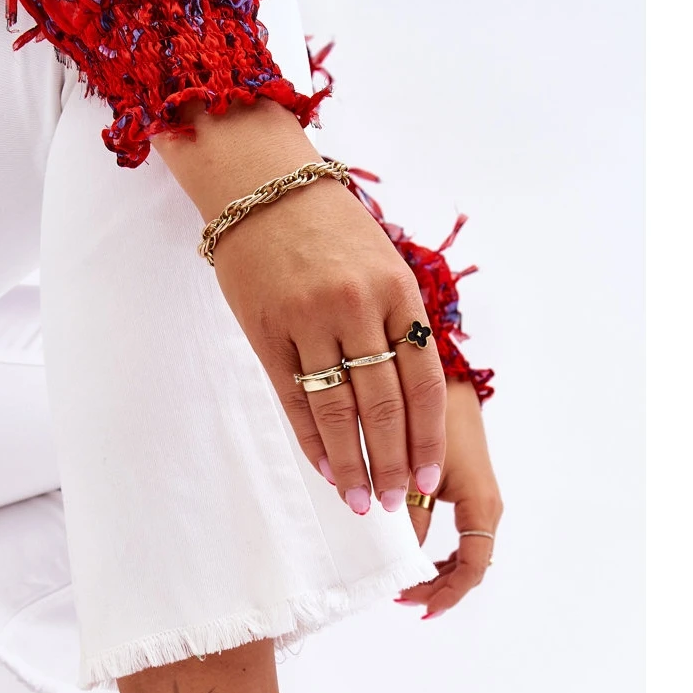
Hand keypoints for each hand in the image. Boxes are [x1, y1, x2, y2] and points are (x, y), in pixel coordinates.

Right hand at [154, 102, 447, 514]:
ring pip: (339, 409)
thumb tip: (412, 403)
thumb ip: (398, 325)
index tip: (430, 482)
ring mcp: (309, 320)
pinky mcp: (267, 333)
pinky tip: (327, 470)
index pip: (422, 381)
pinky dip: (312, 441)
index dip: (428, 438)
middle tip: (397, 505)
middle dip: (394, 462)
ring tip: (362, 501)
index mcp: (397, 290)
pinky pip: (295, 400)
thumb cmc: (328, 230)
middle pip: (384, 404)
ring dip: (353, 463)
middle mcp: (357, 306)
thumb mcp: (380, 264)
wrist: (262, 188)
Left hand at [397, 378, 502, 617]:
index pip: (472, 567)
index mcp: (481, 506)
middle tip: (399, 599)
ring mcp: (479, 506)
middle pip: (469, 568)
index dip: (447, 593)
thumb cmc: (436, 423)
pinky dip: (438, 558)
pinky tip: (414, 562)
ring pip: (464, 558)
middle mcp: (486, 510)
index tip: (417, 606)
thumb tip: (396, 559)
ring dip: (437, 576)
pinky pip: (460, 541)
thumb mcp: (418, 473)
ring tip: (404, 587)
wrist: (448, 386)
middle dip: (437, 589)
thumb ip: (410, 516)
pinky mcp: (468, 498)